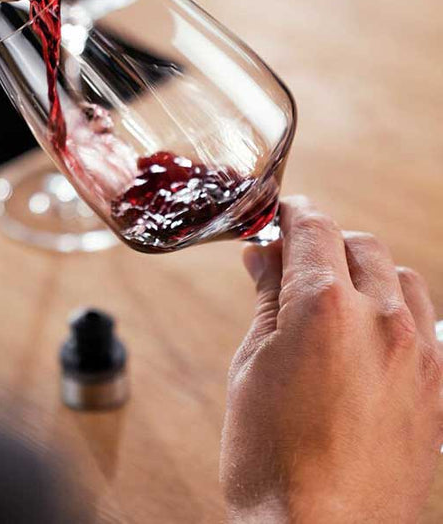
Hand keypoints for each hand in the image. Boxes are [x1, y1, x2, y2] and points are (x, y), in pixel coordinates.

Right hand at [221, 196, 442, 523]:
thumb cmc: (272, 459)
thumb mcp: (251, 365)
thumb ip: (266, 300)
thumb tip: (262, 258)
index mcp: (324, 306)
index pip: (314, 230)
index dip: (292, 215)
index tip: (279, 217)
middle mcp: (382, 320)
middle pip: (360, 245)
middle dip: (325, 241)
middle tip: (292, 260)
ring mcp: (419, 354)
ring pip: (401, 277)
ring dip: (366, 271)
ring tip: (332, 295)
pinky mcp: (439, 388)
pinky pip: (424, 323)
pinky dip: (394, 310)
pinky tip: (366, 333)